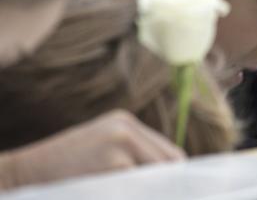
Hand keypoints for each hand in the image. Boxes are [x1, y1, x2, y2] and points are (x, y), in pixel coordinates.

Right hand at [0, 110, 184, 188]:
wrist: (19, 175)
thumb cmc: (59, 172)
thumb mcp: (98, 153)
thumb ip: (131, 159)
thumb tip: (170, 181)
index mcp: (126, 124)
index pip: (170, 155)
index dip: (175, 179)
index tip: (175, 194)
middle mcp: (126, 129)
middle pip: (169, 165)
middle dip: (167, 188)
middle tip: (165, 196)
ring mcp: (120, 143)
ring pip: (154, 178)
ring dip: (148, 192)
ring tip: (122, 190)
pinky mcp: (113, 162)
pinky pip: (136, 188)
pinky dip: (131, 194)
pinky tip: (111, 193)